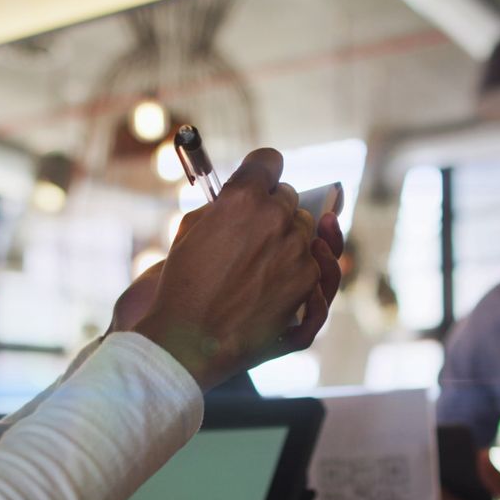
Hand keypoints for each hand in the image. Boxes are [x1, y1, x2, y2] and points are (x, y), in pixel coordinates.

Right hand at [133, 148, 341, 390]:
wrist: (192, 339)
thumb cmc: (183, 285)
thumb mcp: (191, 229)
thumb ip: (224, 205)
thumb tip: (248, 197)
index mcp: (242, 198)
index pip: (268, 161)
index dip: (262, 171)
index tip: (259, 181)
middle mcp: (275, 218)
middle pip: (288, 197)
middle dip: (273, 209)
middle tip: (252, 231)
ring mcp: (297, 250)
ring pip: (307, 228)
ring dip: (290, 238)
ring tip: (262, 261)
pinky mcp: (309, 281)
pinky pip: (315, 261)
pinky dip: (302, 268)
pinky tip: (282, 276)